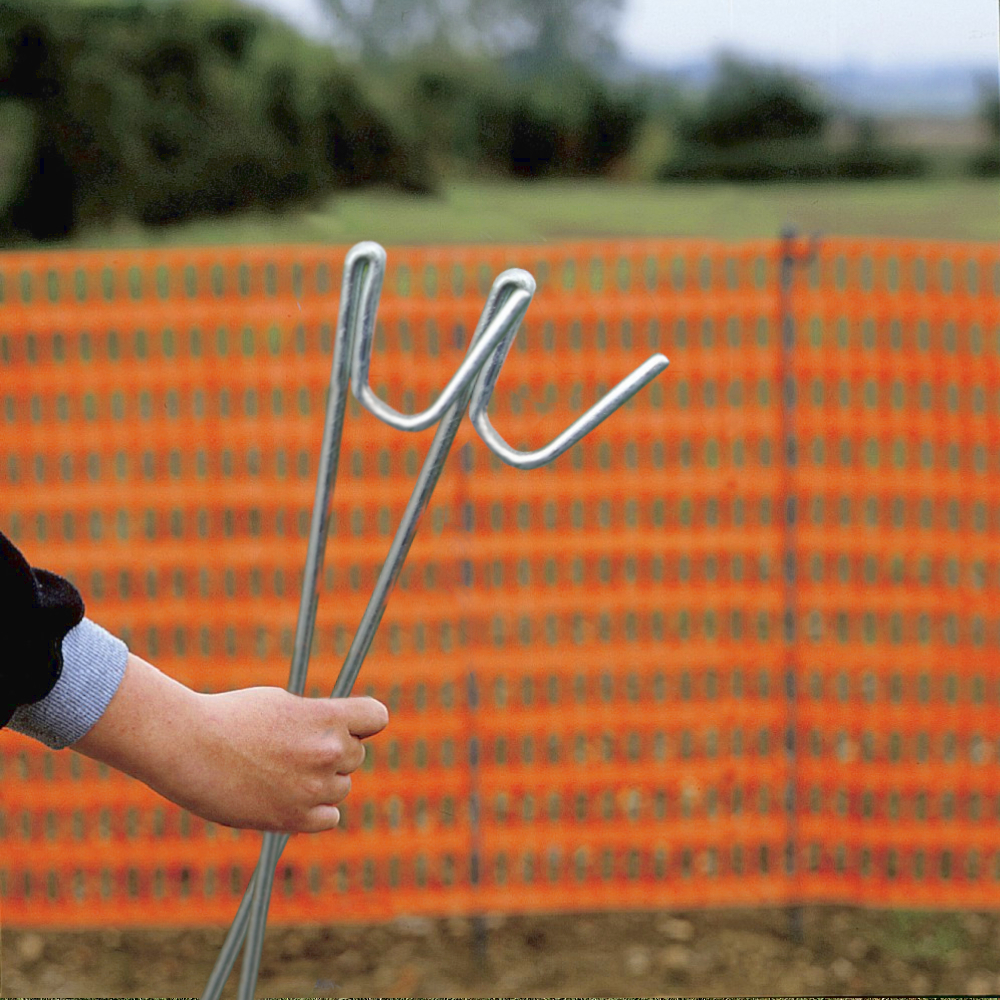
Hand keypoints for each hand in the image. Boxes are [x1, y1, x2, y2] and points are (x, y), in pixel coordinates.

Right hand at [184, 684, 388, 832]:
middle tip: (294, 749)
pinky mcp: (295, 819)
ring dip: (320, 782)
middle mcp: (328, 752)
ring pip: (341, 787)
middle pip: (356, 755)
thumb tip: (341, 732)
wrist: (188, 746)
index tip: (347, 724)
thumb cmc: (230, 717)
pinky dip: (313, 811)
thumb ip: (317, 719)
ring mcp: (313, 788)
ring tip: (279, 771)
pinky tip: (284, 796)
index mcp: (327, 717)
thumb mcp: (282, 703)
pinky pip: (329, 818)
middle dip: (334, 752)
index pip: (377, 717)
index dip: (362, 720)